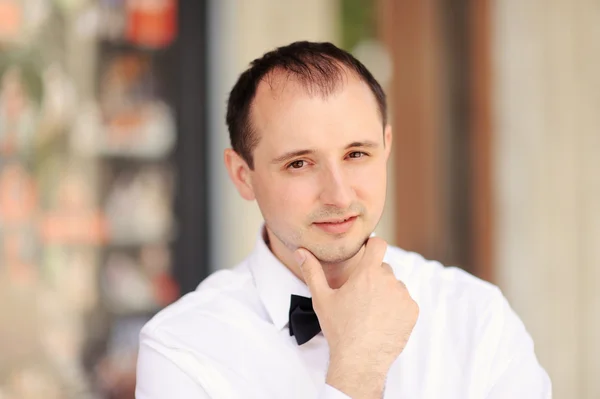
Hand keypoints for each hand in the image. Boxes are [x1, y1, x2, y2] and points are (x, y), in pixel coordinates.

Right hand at [295, 237, 418, 397]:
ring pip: (395, 286)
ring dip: (386, 293)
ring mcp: (403, 296)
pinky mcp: (412, 311)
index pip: (378, 243)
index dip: (373, 245)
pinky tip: (382, 321)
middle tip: (361, 297)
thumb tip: (300, 252)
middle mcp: (389, 281)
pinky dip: (396, 308)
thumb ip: (312, 271)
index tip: (368, 252)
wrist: (360, 360)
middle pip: (383, 269)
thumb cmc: (339, 329)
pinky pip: (405, 302)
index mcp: (367, 273)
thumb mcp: (322, 298)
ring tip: (371, 313)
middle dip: (374, 278)